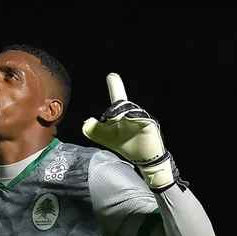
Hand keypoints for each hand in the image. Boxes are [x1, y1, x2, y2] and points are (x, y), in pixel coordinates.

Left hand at [82, 73, 185, 191]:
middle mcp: (133, 113)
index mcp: (123, 114)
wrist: (144, 159)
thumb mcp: (107, 139)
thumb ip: (95, 131)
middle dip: (113, 113)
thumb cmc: (127, 146)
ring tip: (117, 125)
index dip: (115, 87)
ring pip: (128, 111)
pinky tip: (127, 122)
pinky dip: (131, 120)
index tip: (111, 76)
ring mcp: (142, 118)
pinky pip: (139, 118)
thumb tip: (87, 122)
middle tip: (109, 121)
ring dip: (119, 117)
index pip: (118, 98)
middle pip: (120, 106)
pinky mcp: (150, 124)